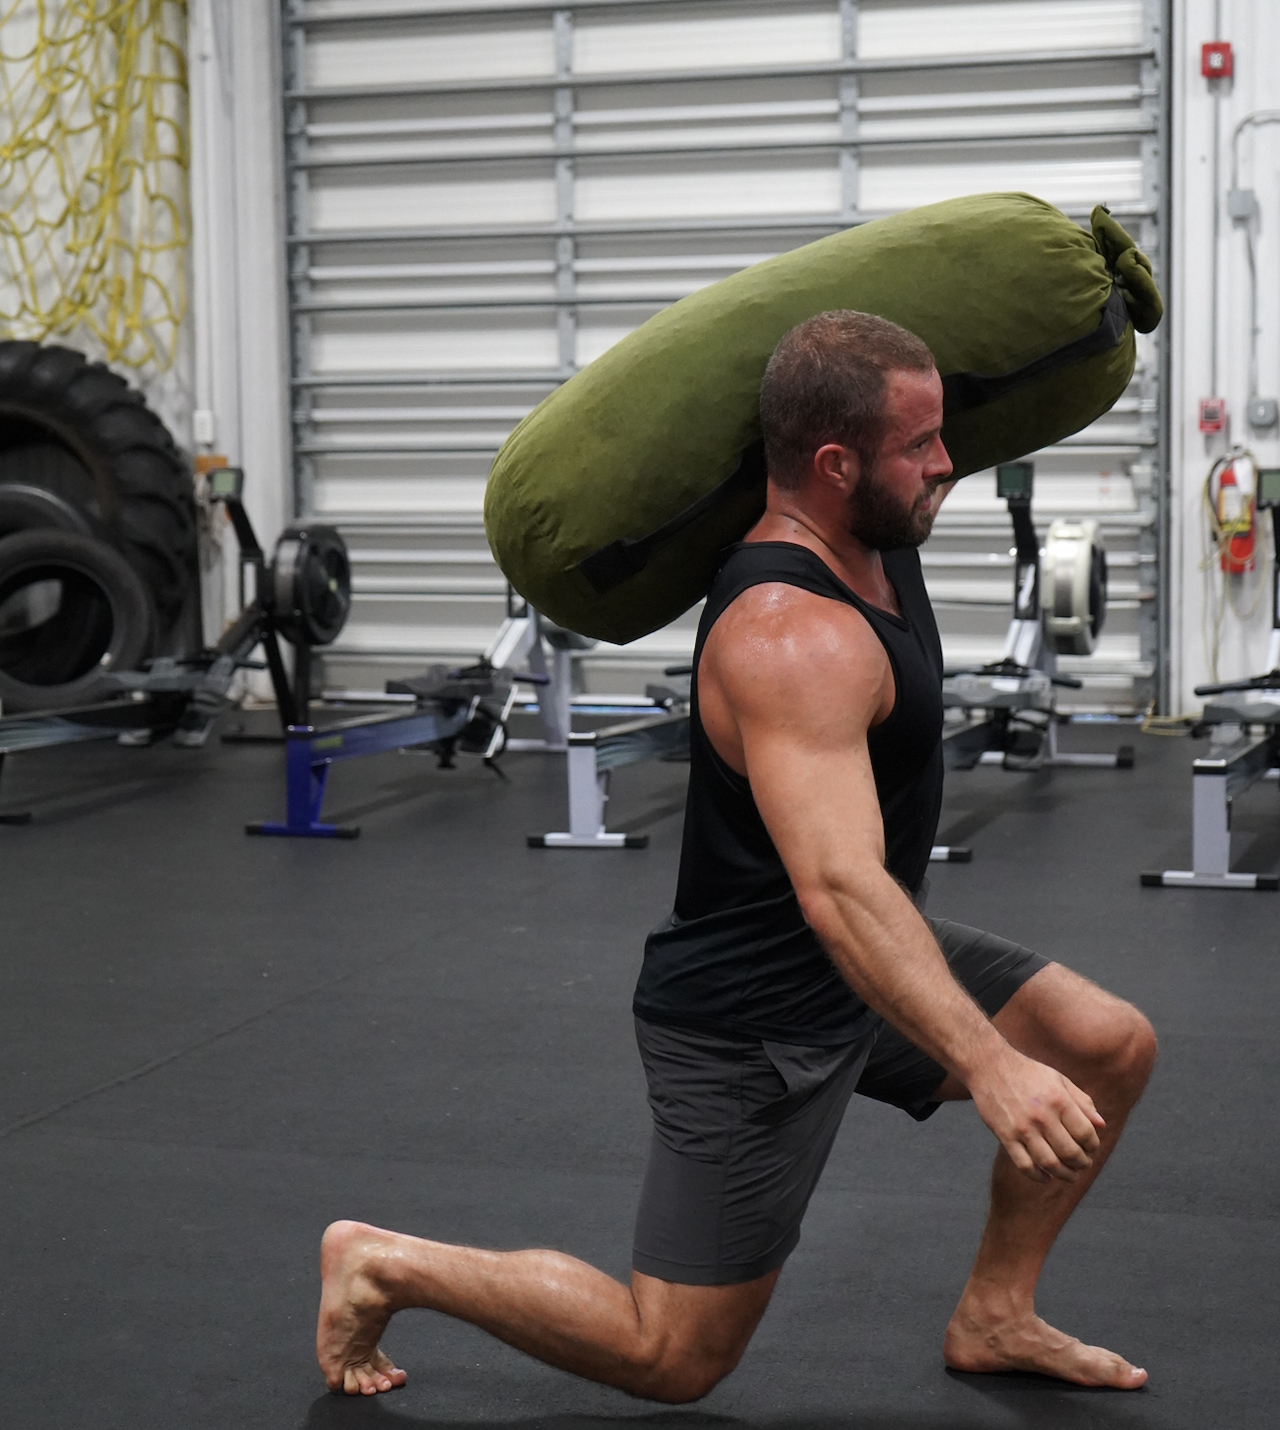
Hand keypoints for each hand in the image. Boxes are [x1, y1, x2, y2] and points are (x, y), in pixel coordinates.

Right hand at [968, 1046, 1104, 1182]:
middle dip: (1082, 1163)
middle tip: (1083, 1164)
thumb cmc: (1027, 1072)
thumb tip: (1101, 1125)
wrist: (989, 1066)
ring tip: (1070, 1175)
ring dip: (1065, 1175)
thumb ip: (1082, 1101)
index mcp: (1058, 1100)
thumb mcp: (1058, 1079)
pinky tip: (1046, 1176)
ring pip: (1050, 1164)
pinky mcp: (1005, 1136)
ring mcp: (1022, 1128)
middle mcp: (1042, 1116)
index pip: (1086, 1134)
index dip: (1093, 1146)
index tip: (1091, 1148)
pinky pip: (1025, 1165)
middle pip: (1070, 1153)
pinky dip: (1039, 1176)